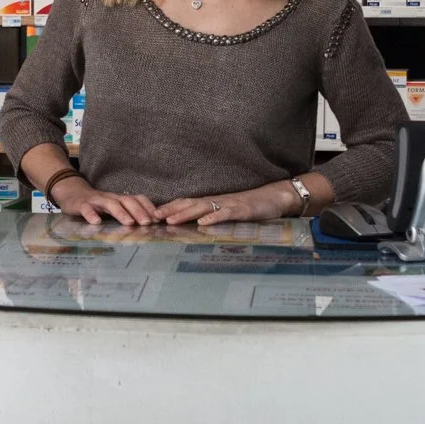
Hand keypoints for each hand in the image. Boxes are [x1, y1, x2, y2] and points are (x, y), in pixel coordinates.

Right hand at [52, 176, 159, 226]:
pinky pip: (87, 208)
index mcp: (120, 199)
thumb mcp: (115, 207)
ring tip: (129, 223)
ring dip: (120, 212)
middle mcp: (111, 197)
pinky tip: (96, 222)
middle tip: (147, 223)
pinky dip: (91, 215)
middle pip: (127, 200)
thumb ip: (129, 213)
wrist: (73, 195)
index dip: (148, 207)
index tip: (158, 219)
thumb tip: (150, 224)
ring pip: (110, 204)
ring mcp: (96, 200)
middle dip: (138, 211)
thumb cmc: (98, 205)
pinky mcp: (82, 205)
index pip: (137, 199)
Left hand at [157, 182, 294, 225]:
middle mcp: (216, 201)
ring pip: (203, 207)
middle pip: (189, 203)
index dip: (169, 208)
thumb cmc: (249, 207)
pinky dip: (213, 218)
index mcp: (211, 202)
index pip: (185, 203)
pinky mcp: (241, 210)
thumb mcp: (226, 211)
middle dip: (170, 210)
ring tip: (170, 220)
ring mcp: (228, 205)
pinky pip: (225, 214)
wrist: (273, 197)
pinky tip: (203, 223)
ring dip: (185, 213)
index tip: (151, 215)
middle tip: (152, 218)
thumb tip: (193, 225)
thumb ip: (211, 216)